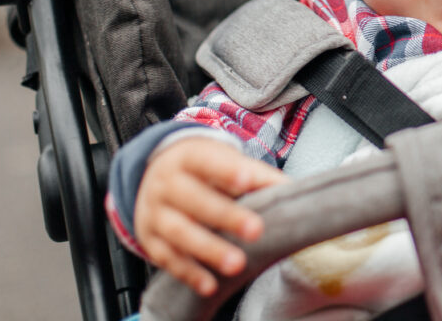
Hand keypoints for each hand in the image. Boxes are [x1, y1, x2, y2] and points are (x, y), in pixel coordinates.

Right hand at [134, 137, 285, 295]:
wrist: (154, 174)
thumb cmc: (202, 168)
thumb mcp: (224, 160)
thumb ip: (257, 174)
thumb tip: (291, 188)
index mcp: (188, 157)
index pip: (207, 161)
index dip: (226, 171)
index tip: (247, 180)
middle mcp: (167, 184)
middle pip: (194, 199)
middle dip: (226, 216)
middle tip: (256, 229)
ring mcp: (155, 213)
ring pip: (180, 232)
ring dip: (209, 250)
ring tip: (238, 264)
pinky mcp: (150, 240)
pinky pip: (168, 258)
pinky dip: (189, 273)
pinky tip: (211, 285)